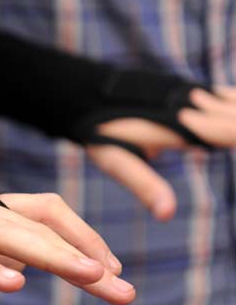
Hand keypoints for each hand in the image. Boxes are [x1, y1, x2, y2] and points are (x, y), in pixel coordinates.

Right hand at [0, 190, 135, 304]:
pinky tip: (12, 286)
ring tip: (93, 278)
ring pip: (3, 231)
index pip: (41, 210)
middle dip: (85, 254)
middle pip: (36, 223)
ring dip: (51, 255)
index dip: (80, 235)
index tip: (109, 268)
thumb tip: (23, 265)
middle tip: (122, 289)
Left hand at [87, 87, 235, 220]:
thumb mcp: (116, 160)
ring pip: (233, 100)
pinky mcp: (188, 89)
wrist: (84, 91)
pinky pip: (226, 95)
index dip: (235, 132)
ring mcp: (191, 92)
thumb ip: (143, 184)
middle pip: (234, 112)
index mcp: (175, 121)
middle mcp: (190, 101)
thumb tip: (167, 214)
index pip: (226, 129)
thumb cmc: (97, 130)